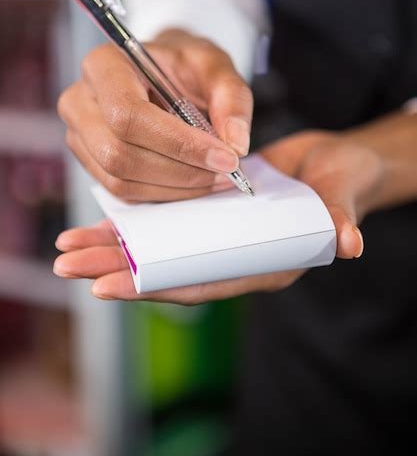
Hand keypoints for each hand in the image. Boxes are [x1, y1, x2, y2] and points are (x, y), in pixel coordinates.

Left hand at [54, 131, 384, 304]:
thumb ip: (341, 219)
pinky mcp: (210, 220)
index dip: (158, 285)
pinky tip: (100, 225)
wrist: (333, 168)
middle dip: (118, 270)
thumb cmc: (339, 184)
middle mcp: (234, 259)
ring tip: (68, 249)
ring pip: (160, 251)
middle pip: (170, 271)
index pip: (203, 283)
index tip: (111, 287)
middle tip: (69, 268)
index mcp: (263, 265)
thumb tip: (351, 242)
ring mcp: (220, 241)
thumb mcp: (340, 196)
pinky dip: (133, 227)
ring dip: (114, 250)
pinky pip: (166, 229)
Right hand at [58, 30, 252, 201]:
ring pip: (122, 180)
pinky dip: (167, 194)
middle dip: (180, 170)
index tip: (224, 156)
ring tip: (217, 176)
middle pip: (119, 154)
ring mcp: (80, 136)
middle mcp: (81, 101)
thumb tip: (236, 144)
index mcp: (104, 65)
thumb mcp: (214, 65)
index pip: (128, 114)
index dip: (178, 143)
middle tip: (226, 169)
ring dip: (177, 187)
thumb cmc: (183, 65)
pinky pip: (125, 193)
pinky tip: (196, 181)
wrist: (165, 74)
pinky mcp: (92, 163)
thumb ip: (231, 97)